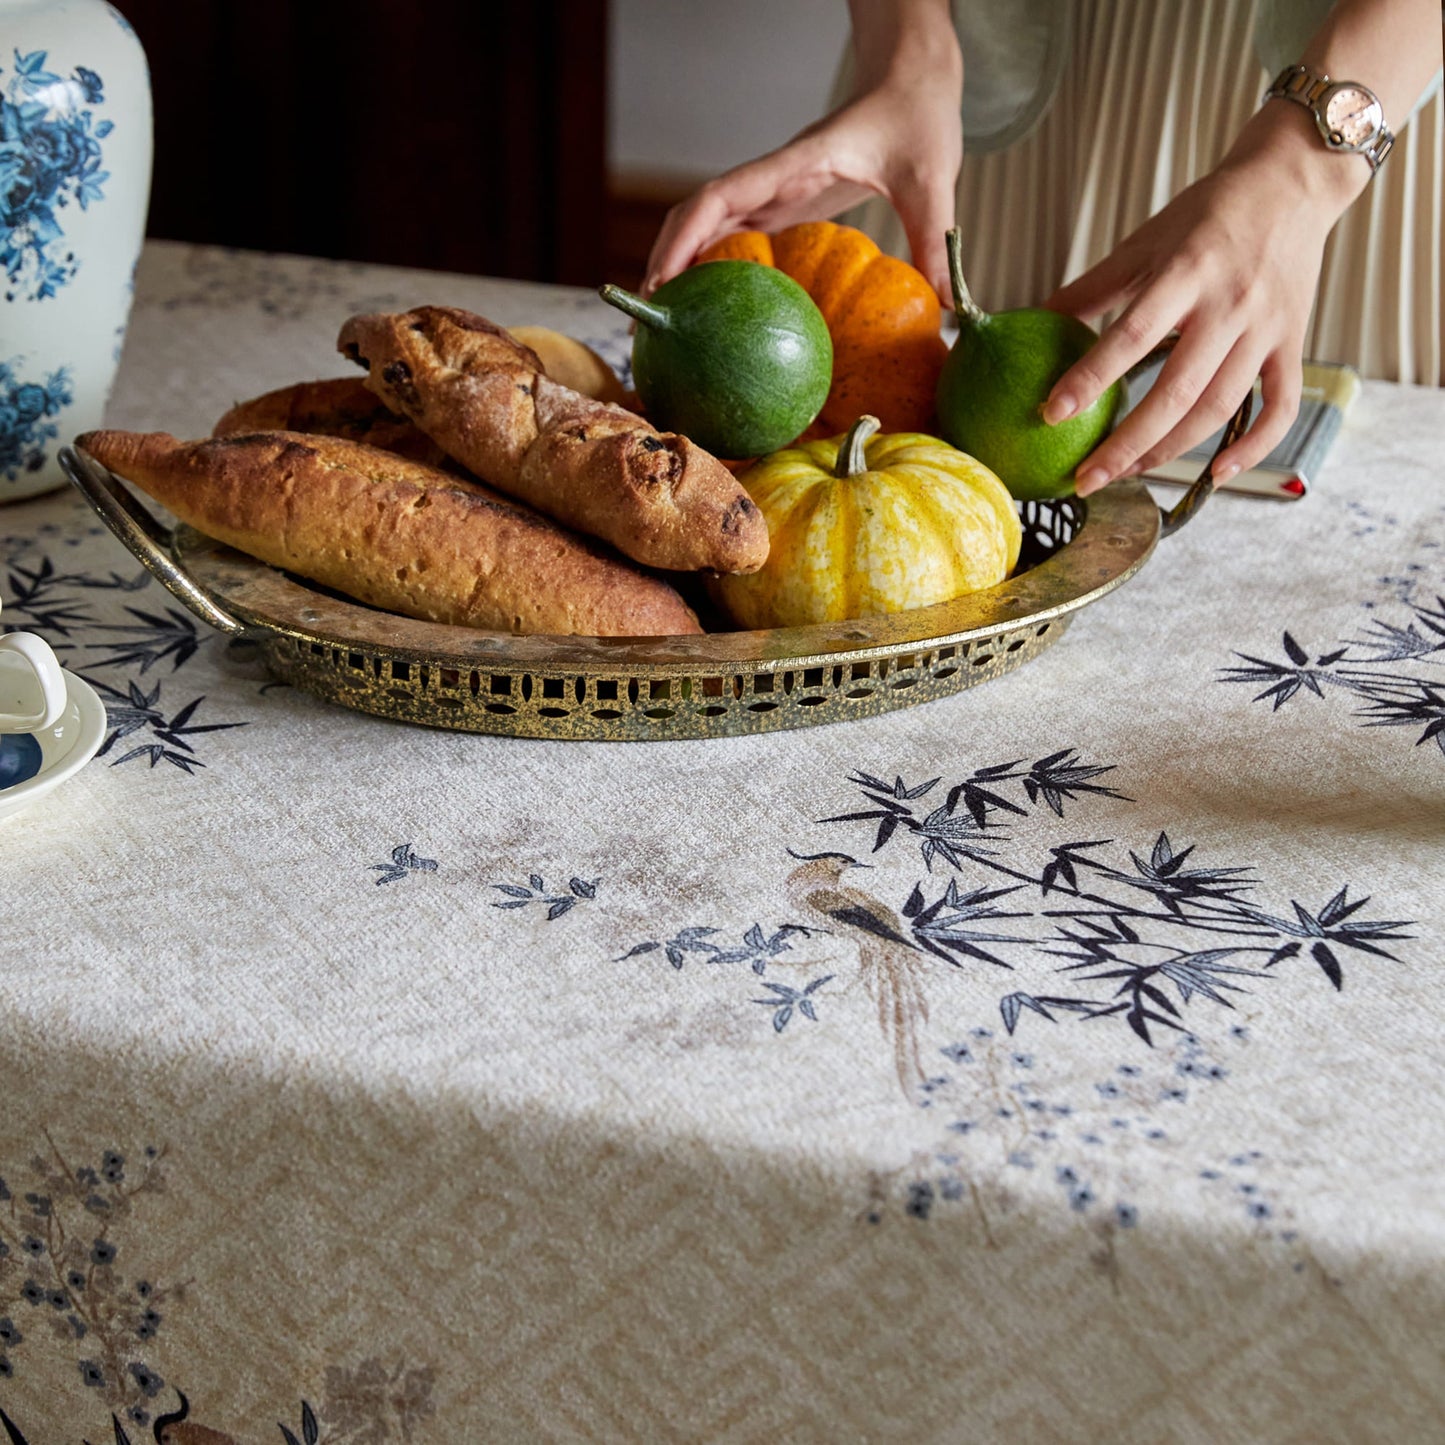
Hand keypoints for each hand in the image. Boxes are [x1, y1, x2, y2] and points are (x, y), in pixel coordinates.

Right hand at [643, 19, 961, 298]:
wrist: (913, 78)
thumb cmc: (919, 116)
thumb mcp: (933, 179)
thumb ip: (936, 240)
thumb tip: (952, 307)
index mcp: (795, 163)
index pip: (723, 195)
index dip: (687, 235)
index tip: (663, 277)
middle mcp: (775, 177)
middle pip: (699, 213)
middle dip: (667, 258)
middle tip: (651, 314)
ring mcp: (776, 190)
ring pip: (710, 223)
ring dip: (683, 262)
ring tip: (670, 317)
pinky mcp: (787, 202)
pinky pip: (737, 233)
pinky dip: (714, 263)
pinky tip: (715, 305)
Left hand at [1041, 105, 1365, 492]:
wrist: (1292, 184)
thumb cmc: (1209, 214)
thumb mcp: (1145, 242)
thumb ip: (1093, 288)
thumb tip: (1036, 321)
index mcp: (1187, 273)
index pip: (1131, 337)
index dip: (1089, 379)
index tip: (1050, 414)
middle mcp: (1230, 305)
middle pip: (1176, 392)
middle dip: (1126, 444)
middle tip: (1084, 479)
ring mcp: (1266, 329)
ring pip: (1218, 407)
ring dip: (1170, 451)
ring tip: (1126, 473)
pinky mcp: (1293, 344)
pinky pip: (1280, 406)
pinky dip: (1254, 446)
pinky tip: (1216, 474)